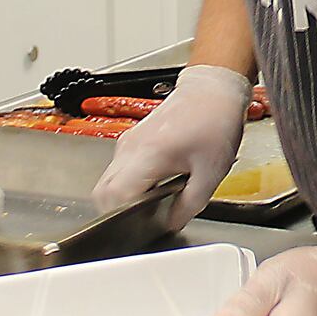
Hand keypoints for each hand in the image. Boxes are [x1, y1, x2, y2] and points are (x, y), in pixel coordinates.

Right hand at [91, 65, 251, 229]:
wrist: (211, 90)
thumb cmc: (214, 124)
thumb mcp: (210, 174)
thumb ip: (188, 205)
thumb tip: (170, 224)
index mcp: (148, 154)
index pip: (114, 195)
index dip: (121, 216)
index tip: (137, 225)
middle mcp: (130, 148)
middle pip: (102, 191)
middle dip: (115, 211)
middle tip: (139, 220)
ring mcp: (127, 142)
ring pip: (106, 180)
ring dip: (120, 197)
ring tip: (147, 204)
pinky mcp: (130, 140)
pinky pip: (116, 169)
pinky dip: (124, 184)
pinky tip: (150, 187)